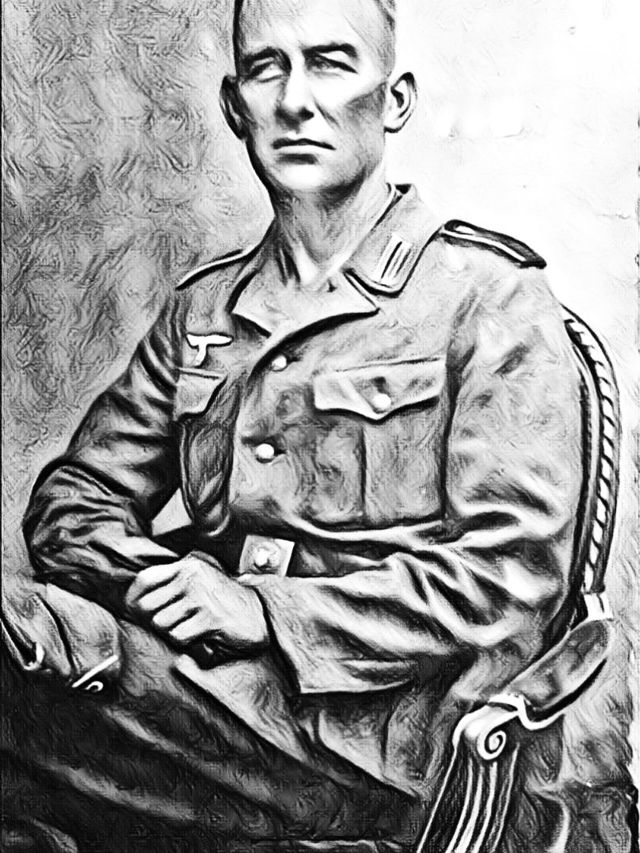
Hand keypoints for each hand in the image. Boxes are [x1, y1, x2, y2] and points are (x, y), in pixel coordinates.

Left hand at [125, 555, 268, 653]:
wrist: (261, 616)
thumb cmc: (225, 604)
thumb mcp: (198, 585)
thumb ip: (171, 586)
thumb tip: (133, 604)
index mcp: (188, 565)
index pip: (144, 579)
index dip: (135, 600)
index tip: (137, 612)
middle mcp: (193, 576)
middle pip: (148, 606)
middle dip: (158, 621)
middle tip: (177, 624)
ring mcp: (201, 595)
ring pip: (162, 624)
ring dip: (175, 633)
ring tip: (194, 628)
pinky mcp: (210, 617)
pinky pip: (179, 637)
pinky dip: (188, 642)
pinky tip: (204, 636)